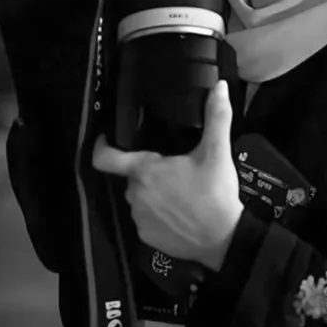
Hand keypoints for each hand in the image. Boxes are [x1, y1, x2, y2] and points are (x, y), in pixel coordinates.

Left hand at [92, 81, 242, 271]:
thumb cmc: (215, 194)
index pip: (105, 157)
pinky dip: (158, 215)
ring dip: (152, 193)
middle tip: (173, 169)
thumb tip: (220, 87)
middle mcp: (135, 195)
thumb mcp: (217, 152)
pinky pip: (145, 220)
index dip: (101, 145)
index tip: (108, 138)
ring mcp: (139, 218)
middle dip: (147, 171)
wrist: (224, 239)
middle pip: (131, 176)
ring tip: (179, 192)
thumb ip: (216, 117)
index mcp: (145, 171)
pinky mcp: (146, 237)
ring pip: (139, 198)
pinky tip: (178, 213)